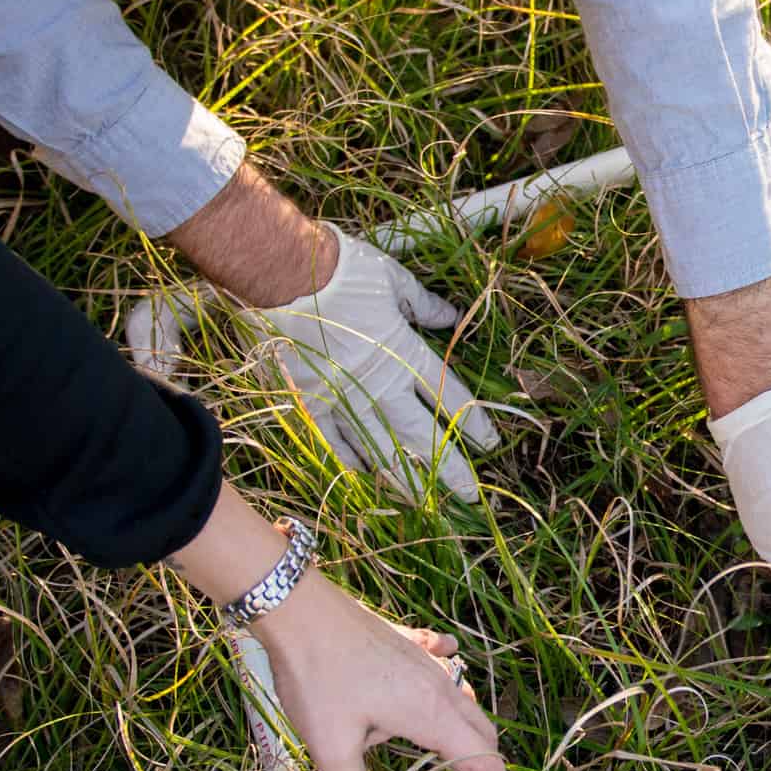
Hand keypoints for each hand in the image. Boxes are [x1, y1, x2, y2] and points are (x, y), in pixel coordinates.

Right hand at [125, 226, 501, 502]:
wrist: (280, 269)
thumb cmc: (341, 267)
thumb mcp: (393, 278)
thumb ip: (423, 304)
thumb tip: (450, 316)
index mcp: (403, 349)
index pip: (448, 395)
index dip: (473, 423)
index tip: (491, 444)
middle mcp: (378, 381)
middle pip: (421, 434)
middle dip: (449, 469)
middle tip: (470, 497)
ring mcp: (342, 395)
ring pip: (380, 447)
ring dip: (405, 477)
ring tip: (425, 503)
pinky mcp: (309, 399)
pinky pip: (333, 440)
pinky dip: (350, 460)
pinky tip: (366, 477)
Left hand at [251, 576, 526, 770]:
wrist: (298, 606)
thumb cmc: (315, 675)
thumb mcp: (331, 747)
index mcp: (431, 716)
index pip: (484, 769)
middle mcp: (439, 689)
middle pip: (482, 738)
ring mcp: (425, 663)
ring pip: (465, 705)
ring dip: (471, 737)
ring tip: (461, 762)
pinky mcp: (406, 645)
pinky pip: (444, 666)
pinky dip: (451, 684)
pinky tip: (447, 669)